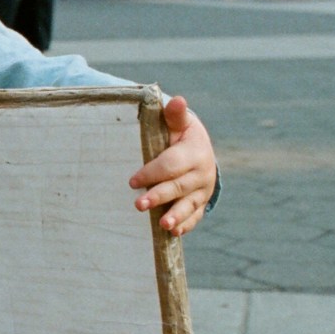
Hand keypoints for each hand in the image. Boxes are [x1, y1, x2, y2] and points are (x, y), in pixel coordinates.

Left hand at [129, 96, 215, 236]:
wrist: (200, 150)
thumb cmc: (180, 135)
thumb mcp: (179, 123)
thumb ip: (174, 115)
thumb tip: (178, 100)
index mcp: (195, 151)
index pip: (172, 164)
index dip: (152, 172)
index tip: (132, 181)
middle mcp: (202, 173)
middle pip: (178, 186)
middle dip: (159, 196)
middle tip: (139, 205)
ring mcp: (202, 190)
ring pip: (189, 205)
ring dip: (176, 216)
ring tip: (162, 225)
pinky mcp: (201, 203)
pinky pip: (195, 216)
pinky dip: (186, 225)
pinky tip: (173, 233)